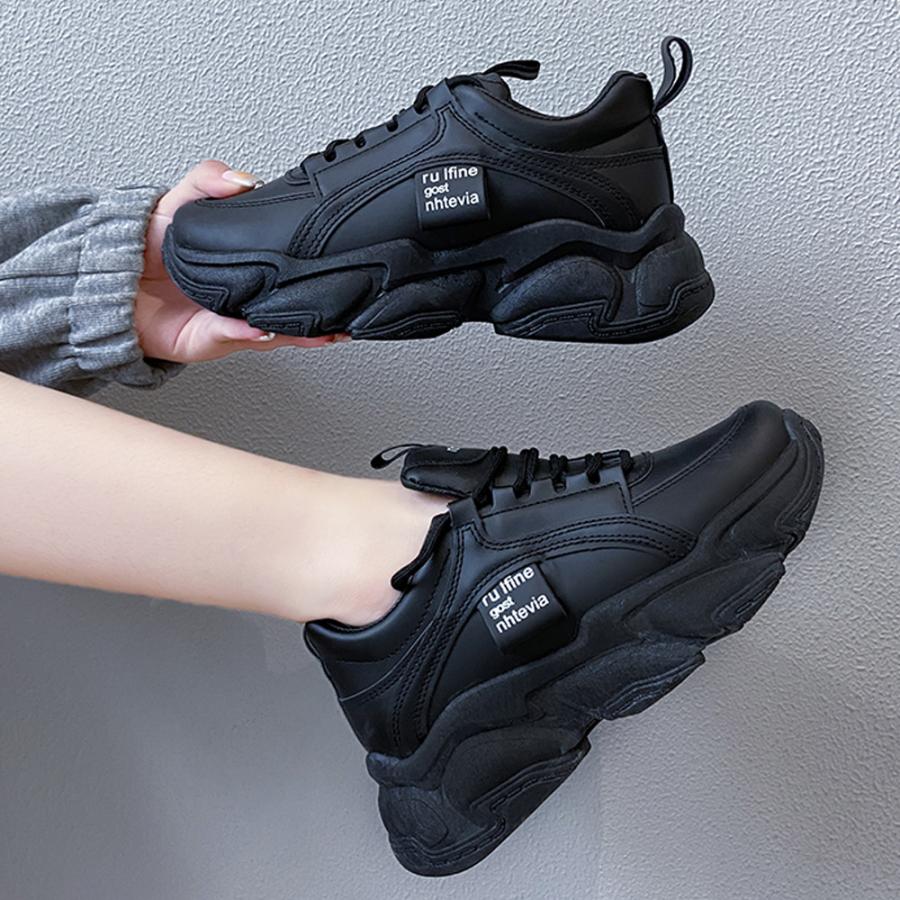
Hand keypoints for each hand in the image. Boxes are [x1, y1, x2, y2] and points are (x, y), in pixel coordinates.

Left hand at [137, 160, 343, 361]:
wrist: (110, 284)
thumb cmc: (145, 248)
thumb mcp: (179, 201)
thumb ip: (208, 181)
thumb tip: (245, 180)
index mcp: (248, 261)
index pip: (292, 264)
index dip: (318, 265)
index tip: (341, 262)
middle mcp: (247, 294)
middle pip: (296, 304)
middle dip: (324, 309)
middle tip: (348, 305)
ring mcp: (234, 320)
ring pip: (279, 328)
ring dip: (301, 330)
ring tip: (324, 328)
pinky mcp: (213, 339)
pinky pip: (235, 336)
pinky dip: (247, 331)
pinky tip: (260, 327)